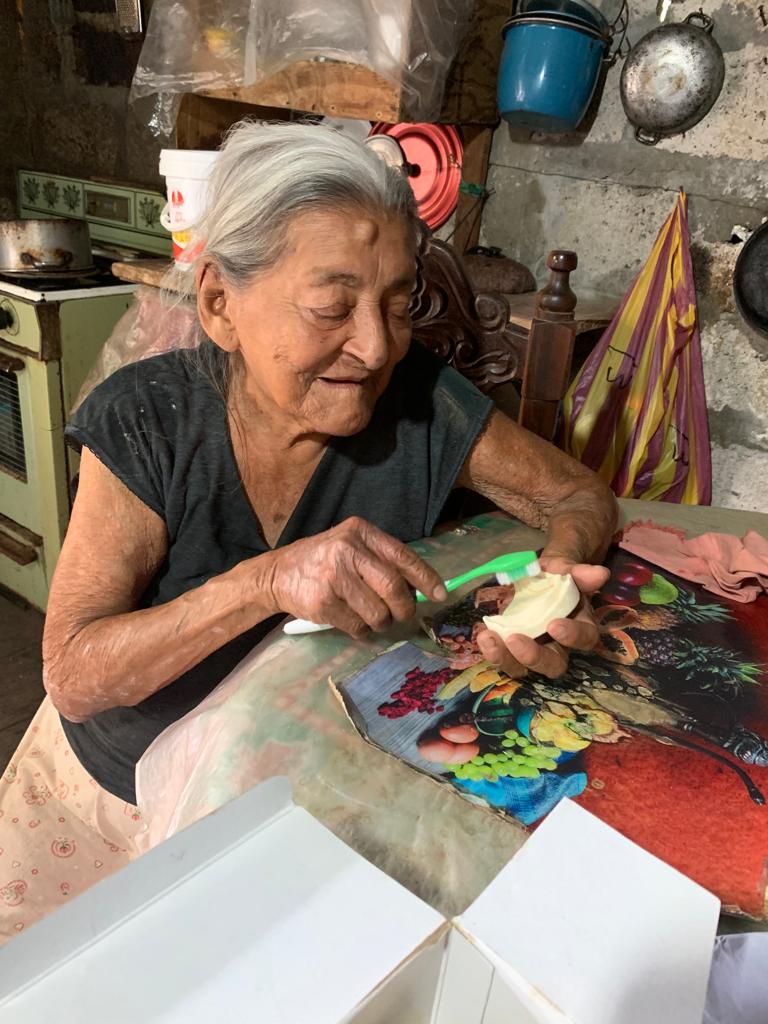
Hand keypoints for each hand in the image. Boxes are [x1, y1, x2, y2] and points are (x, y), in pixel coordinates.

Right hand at [266, 516, 446, 636]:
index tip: (439, 594)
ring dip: (381, 622)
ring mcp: (333, 577)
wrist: (278, 573)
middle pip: (393, 587)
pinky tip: (353, 622)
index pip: (403, 556)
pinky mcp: (322, 603)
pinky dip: (362, 631)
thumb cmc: (323, 561)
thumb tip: (421, 588)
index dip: (425, 578)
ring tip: (371, 618)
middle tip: (401, 615)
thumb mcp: (350, 546)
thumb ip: (380, 560)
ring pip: (377, 612)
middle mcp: (347, 550)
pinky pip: (357, 626)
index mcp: (360, 532)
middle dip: (403, 608)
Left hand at [475, 556, 609, 679]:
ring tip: (489, 640)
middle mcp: (560, 645)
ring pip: (525, 669)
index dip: (572, 635)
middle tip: (515, 640)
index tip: (554, 624)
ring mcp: (535, 651)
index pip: (584, 638)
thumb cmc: (556, 575)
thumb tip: (599, 573)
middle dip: (534, 657)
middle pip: (554, 665)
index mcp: (581, 625)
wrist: (538, 576)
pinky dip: (493, 651)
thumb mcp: (565, 568)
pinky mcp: (514, 650)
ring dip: (506, 659)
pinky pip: (505, 659)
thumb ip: (579, 572)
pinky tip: (484, 636)